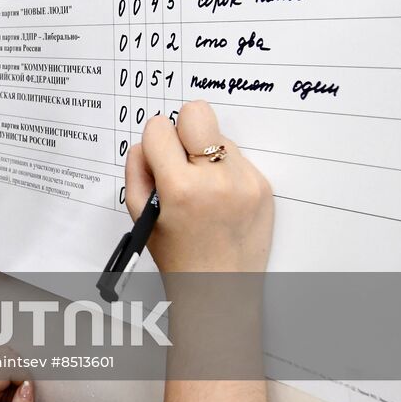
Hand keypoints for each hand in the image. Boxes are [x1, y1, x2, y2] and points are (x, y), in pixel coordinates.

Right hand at [124, 99, 273, 272]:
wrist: (220, 288)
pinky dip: (225, 169)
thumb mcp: (141, 214)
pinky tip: (220, 197)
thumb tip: (149, 141)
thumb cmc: (178, 255)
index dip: (155, 140)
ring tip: (202, 187)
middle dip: (184, 126)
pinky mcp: (263, 187)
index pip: (160, 126)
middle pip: (198, 112)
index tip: (159, 157)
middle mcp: (216, 181)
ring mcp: (245, 182)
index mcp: (180, 188)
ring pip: (218, 135)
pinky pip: (238, 157)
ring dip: (206, 153)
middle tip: (182, 153)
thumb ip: (137, 169)